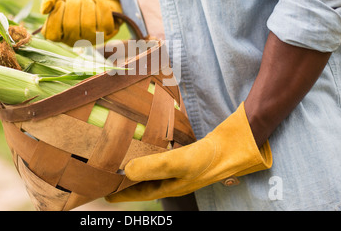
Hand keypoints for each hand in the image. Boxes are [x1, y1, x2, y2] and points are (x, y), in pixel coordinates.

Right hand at [40, 0, 122, 45]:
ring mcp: (91, 39)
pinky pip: (104, 20)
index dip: (57, 13)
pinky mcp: (106, 33)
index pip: (53, 31)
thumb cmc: (74, 0)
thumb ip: (50, 0)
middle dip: (73, 4)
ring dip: (86, 3)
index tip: (61, 2)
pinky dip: (100, 4)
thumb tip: (44, 10)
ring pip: (88, 24)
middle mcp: (74, 42)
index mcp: (58, 36)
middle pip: (71, 25)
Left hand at [106, 102, 271, 202]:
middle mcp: (174, 181)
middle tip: (108, 177)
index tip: (103, 194)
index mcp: (170, 187)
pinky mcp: (186, 157)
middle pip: (144, 185)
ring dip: (137, 170)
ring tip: (122, 163)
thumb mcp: (179, 163)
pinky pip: (162, 160)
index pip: (139, 193)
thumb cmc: (209, 158)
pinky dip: (150, 157)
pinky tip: (147, 148)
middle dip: (126, 183)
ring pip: (152, 173)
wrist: (236, 145)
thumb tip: (125, 172)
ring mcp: (181, 170)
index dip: (122, 194)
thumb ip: (153, 167)